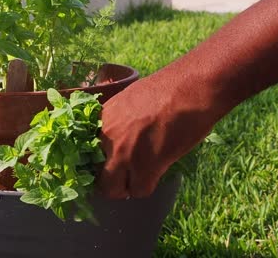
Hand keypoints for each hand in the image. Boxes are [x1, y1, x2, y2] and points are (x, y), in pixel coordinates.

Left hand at [98, 72, 217, 198]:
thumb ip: (118, 120)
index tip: (110, 165)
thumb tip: (120, 138)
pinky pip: (139, 191)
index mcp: (102, 118)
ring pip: (114, 189)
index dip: (99, 162)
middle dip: (111, 181)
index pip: (85, 152)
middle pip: (97, 176)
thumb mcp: (131, 99)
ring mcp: (124, 153)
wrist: (191, 87)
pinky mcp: (145, 166)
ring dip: (128, 186)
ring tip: (142, 176)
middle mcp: (106, 137)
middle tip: (125, 177)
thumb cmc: (168, 88)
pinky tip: (156, 173)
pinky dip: (147, 187)